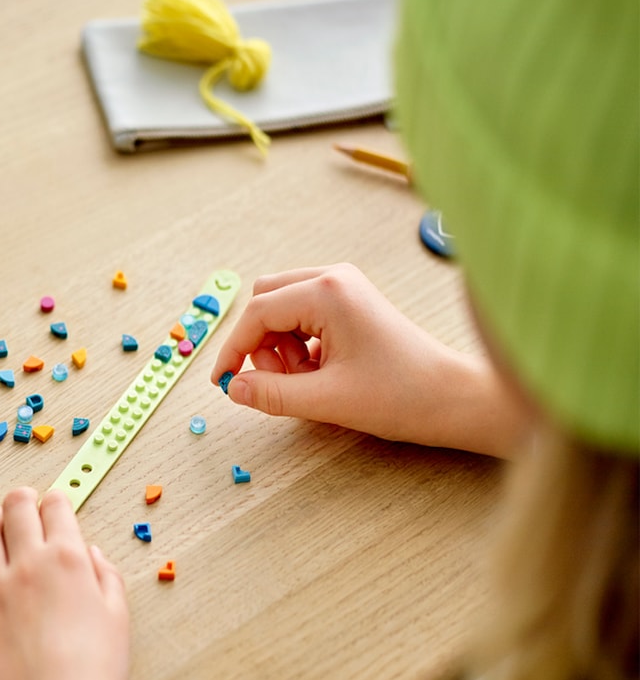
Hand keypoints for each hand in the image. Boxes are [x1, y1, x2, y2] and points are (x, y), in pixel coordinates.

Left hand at [0, 487, 132, 679]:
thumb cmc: (97, 673)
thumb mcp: (118, 618)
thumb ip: (106, 577)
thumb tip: (90, 554)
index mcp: (68, 560)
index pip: (57, 511)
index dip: (55, 502)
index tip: (54, 502)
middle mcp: (27, 567)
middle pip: (15, 514)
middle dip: (19, 500)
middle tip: (20, 499)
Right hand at [210, 264, 530, 458]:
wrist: (454, 398)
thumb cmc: (403, 395)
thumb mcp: (327, 400)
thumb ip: (272, 394)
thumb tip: (234, 388)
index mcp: (328, 292)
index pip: (257, 313)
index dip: (234, 349)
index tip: (224, 381)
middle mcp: (334, 279)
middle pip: (265, 301)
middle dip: (261, 344)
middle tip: (279, 381)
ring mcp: (344, 288)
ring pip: (282, 309)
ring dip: (280, 347)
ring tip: (307, 381)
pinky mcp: (351, 304)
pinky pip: (303, 317)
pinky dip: (299, 346)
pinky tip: (321, 373)